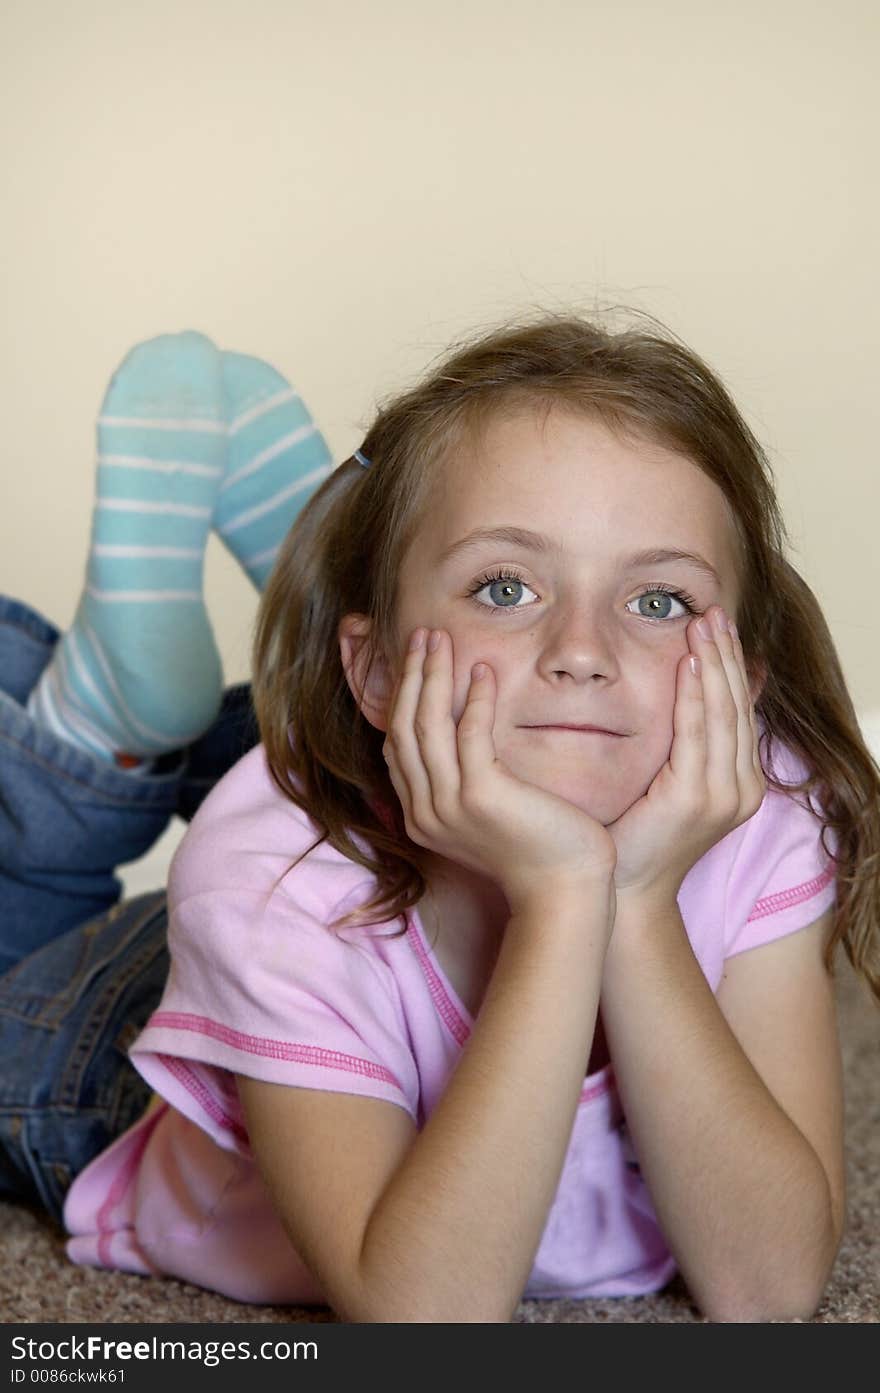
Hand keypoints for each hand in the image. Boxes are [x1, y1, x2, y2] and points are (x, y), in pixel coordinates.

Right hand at [383, 628, 616, 910]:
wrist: (563, 889)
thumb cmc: (535, 849)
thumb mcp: (486, 815)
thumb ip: (464, 781)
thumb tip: (460, 736)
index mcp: (422, 815)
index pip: (397, 745)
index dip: (403, 698)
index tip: (417, 661)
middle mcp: (425, 811)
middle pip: (404, 728)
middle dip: (411, 676)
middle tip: (423, 635)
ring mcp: (449, 805)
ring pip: (427, 725)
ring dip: (434, 675)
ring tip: (441, 639)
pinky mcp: (482, 796)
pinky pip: (469, 734)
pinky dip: (472, 699)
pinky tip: (483, 672)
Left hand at [607, 606, 764, 901]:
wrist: (623, 894)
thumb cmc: (634, 840)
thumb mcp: (664, 785)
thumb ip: (680, 746)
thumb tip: (681, 699)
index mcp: (737, 784)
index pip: (737, 711)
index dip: (730, 665)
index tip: (716, 625)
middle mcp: (740, 788)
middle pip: (737, 705)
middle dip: (726, 654)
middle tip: (712, 610)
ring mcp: (722, 794)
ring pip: (722, 712)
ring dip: (714, 663)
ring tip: (703, 623)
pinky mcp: (695, 797)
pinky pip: (698, 732)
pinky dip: (696, 694)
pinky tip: (690, 661)